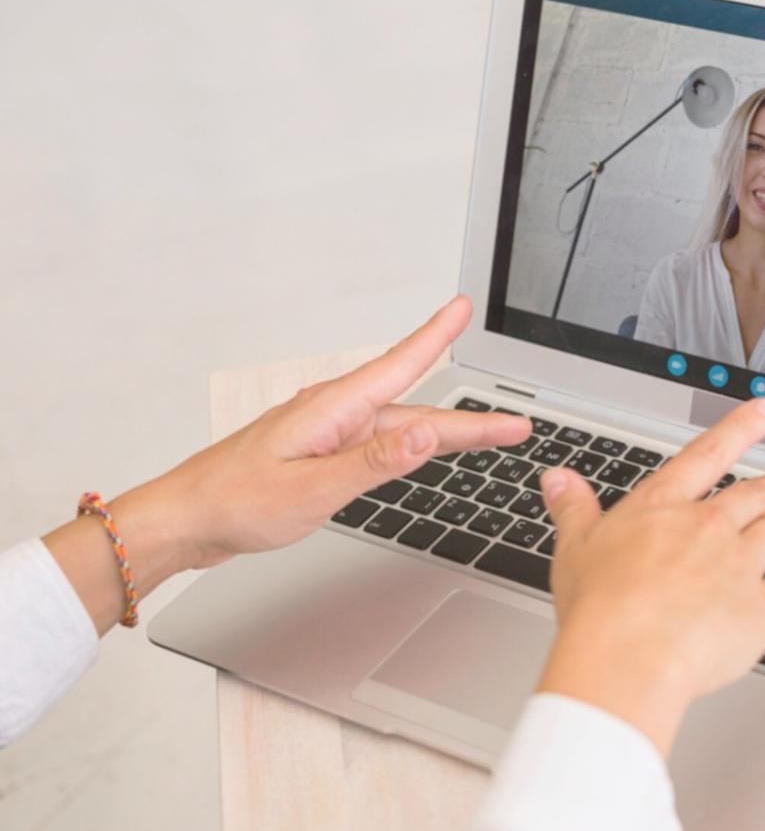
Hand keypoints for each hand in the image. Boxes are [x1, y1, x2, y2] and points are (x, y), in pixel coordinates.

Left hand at [46, 295, 529, 632]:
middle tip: (516, 425)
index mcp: (333, 411)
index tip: (462, 309)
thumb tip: (425, 434)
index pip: (399, 366)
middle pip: (416, 411)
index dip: (436, 336)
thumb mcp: (312, 488)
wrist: (184, 521)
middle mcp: (334, 416)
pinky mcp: (321, 456)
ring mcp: (328, 436)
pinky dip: (412, 447)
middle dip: (470, 418)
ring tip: (491, 438)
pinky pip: (379, 446)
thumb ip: (373, 462)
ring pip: (401, 431)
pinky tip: (424, 451)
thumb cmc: (234, 503)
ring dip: (447, 435)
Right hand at [535, 395, 764, 755]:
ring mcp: (740, 566)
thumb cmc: (600, 609)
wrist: (631, 657)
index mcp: (665, 508)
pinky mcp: (759, 609)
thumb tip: (560, 479)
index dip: (742, 427)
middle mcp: (709, 528)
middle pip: (755, 495)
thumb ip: (574, 509)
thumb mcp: (575, 547)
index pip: (709, 454)